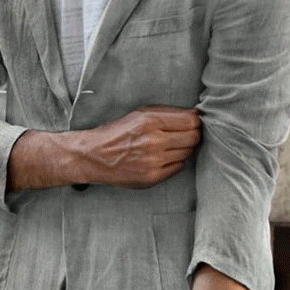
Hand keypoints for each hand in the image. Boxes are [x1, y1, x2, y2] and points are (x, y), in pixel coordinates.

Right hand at [85, 105, 200, 187]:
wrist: (94, 156)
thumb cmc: (116, 133)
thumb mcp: (138, 114)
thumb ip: (166, 112)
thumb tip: (195, 114)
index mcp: (149, 121)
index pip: (190, 121)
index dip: (195, 121)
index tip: (191, 122)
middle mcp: (153, 141)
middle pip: (193, 137)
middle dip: (192, 134)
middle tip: (183, 134)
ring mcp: (153, 161)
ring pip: (187, 153)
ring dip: (183, 148)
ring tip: (169, 146)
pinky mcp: (152, 177)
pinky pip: (179, 167)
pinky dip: (175, 161)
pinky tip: (162, 158)